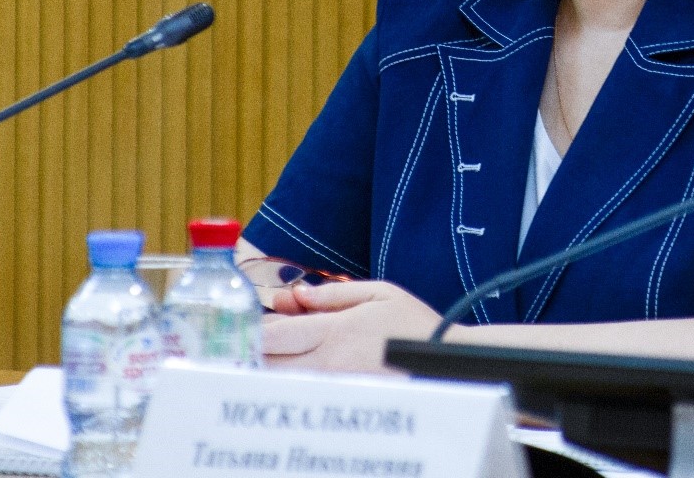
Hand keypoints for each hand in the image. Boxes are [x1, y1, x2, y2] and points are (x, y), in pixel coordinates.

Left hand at [261, 280, 444, 373]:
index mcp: (335, 332)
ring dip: (271, 366)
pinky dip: (291, 380)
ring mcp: (333, 387)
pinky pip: (302, 391)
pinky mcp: (341, 401)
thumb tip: (294, 295)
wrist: (444, 362)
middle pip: (267, 364)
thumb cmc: (413, 324)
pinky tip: (301, 368)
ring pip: (280, 381)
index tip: (249, 320)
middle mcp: (328, 364)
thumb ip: (331, 295)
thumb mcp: (378, 292)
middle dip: (255, 350)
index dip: (252, 328)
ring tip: (280, 352)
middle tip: (260, 338)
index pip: (272, 335)